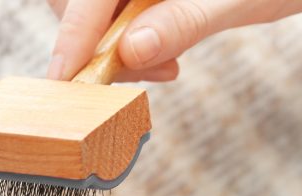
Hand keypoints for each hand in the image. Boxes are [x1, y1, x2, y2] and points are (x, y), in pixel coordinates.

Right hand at [46, 0, 301, 81]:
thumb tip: (131, 51)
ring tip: (164, 67)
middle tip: (145, 75)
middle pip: (78, 0)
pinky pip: (116, 11)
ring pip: (93, 9)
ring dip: (113, 46)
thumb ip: (183, 22)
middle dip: (95, 44)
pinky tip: (163, 54)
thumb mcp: (238, 0)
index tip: (63, 81)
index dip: (73, 37)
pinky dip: (129, 39)